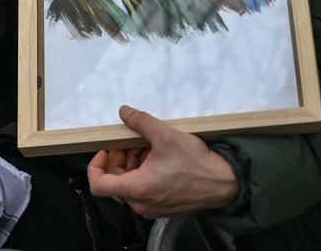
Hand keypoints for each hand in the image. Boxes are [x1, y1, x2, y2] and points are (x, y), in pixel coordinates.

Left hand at [87, 105, 238, 218]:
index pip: (98, 185)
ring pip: (129, 183)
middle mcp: (141, 203)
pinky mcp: (162, 206)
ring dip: (133, 163)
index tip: (106, 150)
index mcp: (138, 188)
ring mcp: (151, 207)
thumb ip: (140, 122)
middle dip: (120, 158)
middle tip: (134, 142)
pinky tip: (158, 158)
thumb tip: (124, 112)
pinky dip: (144, 172)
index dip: (96, 165)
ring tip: (150, 147)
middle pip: (115, 180)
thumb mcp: (165, 135)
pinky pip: (143, 189)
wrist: (224, 183)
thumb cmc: (197, 164)